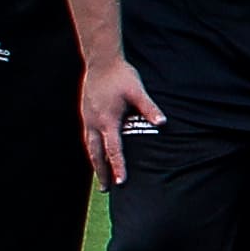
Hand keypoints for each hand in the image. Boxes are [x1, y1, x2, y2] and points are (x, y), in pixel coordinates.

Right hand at [77, 58, 162, 183]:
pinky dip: (91, 148)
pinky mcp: (86, 113)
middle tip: (106, 189)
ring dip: (95, 162)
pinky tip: (96, 152)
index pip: (114, 150)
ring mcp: (87, 118)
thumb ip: (149, 108)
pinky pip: (87, 136)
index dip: (118, 167)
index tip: (121, 183)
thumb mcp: (138, 91)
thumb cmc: (121, 76)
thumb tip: (163, 123)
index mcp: (108, 120)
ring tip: (99, 175)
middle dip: (101, 172)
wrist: (101, 61)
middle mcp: (94, 123)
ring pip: (89, 146)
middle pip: (96, 154)